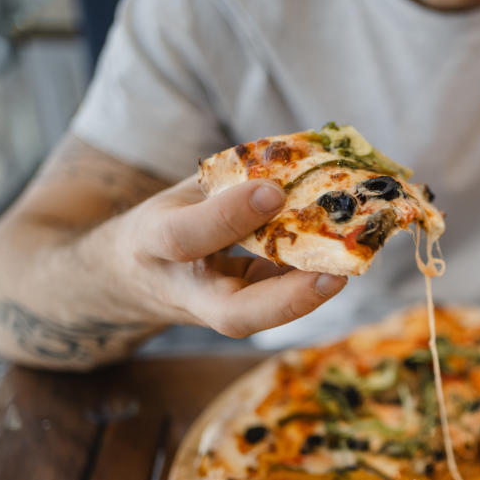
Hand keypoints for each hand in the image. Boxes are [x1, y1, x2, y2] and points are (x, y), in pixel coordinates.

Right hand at [101, 176, 346, 336]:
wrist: (130, 277)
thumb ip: (230, 181)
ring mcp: (213, 312)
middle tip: (335, 276)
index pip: (186, 237)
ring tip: (349, 265)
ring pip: (261, 320)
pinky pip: (276, 305)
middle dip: (287, 299)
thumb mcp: (184, 193)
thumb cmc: (169, 219)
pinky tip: (340, 258)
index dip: (229, 215)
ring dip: (308, 295)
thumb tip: (301, 159)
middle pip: (233, 315)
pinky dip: (308, 282)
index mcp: (155, 243)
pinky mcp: (239, 316)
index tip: (272, 191)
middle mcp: (185, 290)